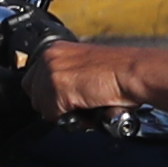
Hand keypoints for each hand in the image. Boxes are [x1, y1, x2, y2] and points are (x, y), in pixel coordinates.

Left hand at [32, 40, 149, 119]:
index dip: (48, 95)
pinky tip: (87, 106)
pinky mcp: (57, 86)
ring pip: (41, 105)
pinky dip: (70, 117)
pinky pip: (51, 114)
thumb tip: (56, 99)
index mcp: (55, 49)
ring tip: (85, 104)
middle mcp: (49, 56)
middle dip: (50, 104)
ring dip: (61, 112)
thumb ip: (67, 77)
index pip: (33, 79)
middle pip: (32, 93)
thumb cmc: (121, 72)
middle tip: (76, 104)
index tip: (63, 99)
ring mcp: (51, 71)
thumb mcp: (85, 68)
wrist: (135, 72)